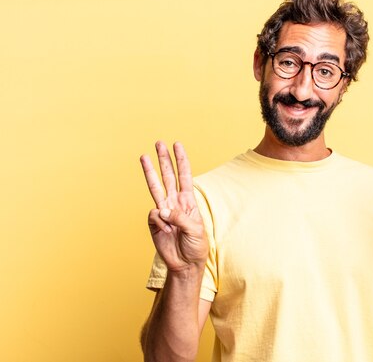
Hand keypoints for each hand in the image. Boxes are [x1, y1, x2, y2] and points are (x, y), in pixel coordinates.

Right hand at [140, 141, 207, 271]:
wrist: (186, 264)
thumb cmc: (196, 246)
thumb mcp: (195, 230)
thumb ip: (180, 218)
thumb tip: (161, 210)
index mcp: (188, 201)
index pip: (184, 176)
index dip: (181, 161)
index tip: (177, 145)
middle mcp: (174, 203)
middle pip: (167, 176)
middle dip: (164, 159)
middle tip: (159, 143)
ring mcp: (163, 212)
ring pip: (155, 187)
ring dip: (150, 171)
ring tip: (143, 156)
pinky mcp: (154, 223)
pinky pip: (153, 216)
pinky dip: (159, 222)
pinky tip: (166, 232)